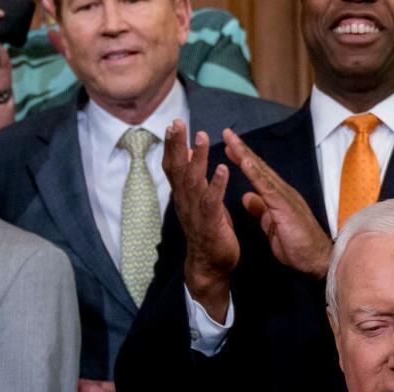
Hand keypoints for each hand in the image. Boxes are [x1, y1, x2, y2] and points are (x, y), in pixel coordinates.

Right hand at [162, 120, 238, 321]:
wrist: (210, 265)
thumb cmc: (208, 230)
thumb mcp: (198, 201)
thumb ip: (193, 179)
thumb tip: (190, 154)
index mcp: (183, 196)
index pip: (174, 167)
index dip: (172, 146)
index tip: (172, 124)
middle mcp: (185, 202)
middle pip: (178, 170)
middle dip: (177, 146)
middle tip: (177, 123)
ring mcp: (196, 213)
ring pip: (193, 182)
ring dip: (198, 159)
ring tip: (202, 138)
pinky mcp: (210, 223)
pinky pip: (211, 201)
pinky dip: (216, 185)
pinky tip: (222, 169)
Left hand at [223, 128, 331, 278]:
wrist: (315, 260)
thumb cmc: (297, 245)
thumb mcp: (271, 225)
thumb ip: (261, 209)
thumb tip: (246, 197)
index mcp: (277, 196)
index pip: (257, 173)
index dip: (242, 159)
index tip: (229, 146)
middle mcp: (281, 191)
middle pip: (258, 166)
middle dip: (241, 149)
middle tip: (227, 132)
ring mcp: (284, 197)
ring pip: (261, 171)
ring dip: (245, 155)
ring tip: (232, 141)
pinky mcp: (285, 206)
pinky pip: (267, 187)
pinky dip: (255, 173)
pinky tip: (244, 162)